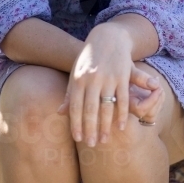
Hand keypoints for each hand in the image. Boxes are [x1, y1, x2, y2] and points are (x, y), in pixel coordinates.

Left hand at [57, 25, 163, 145]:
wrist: (108, 37)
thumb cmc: (89, 58)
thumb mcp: (76, 73)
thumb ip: (70, 94)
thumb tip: (60, 113)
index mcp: (78, 79)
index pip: (76, 107)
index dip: (76, 124)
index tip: (78, 139)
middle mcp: (93, 79)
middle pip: (90, 110)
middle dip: (90, 129)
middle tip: (91, 145)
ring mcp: (109, 78)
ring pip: (107, 107)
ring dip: (106, 126)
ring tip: (104, 140)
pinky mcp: (123, 76)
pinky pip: (123, 99)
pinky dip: (122, 114)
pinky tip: (120, 127)